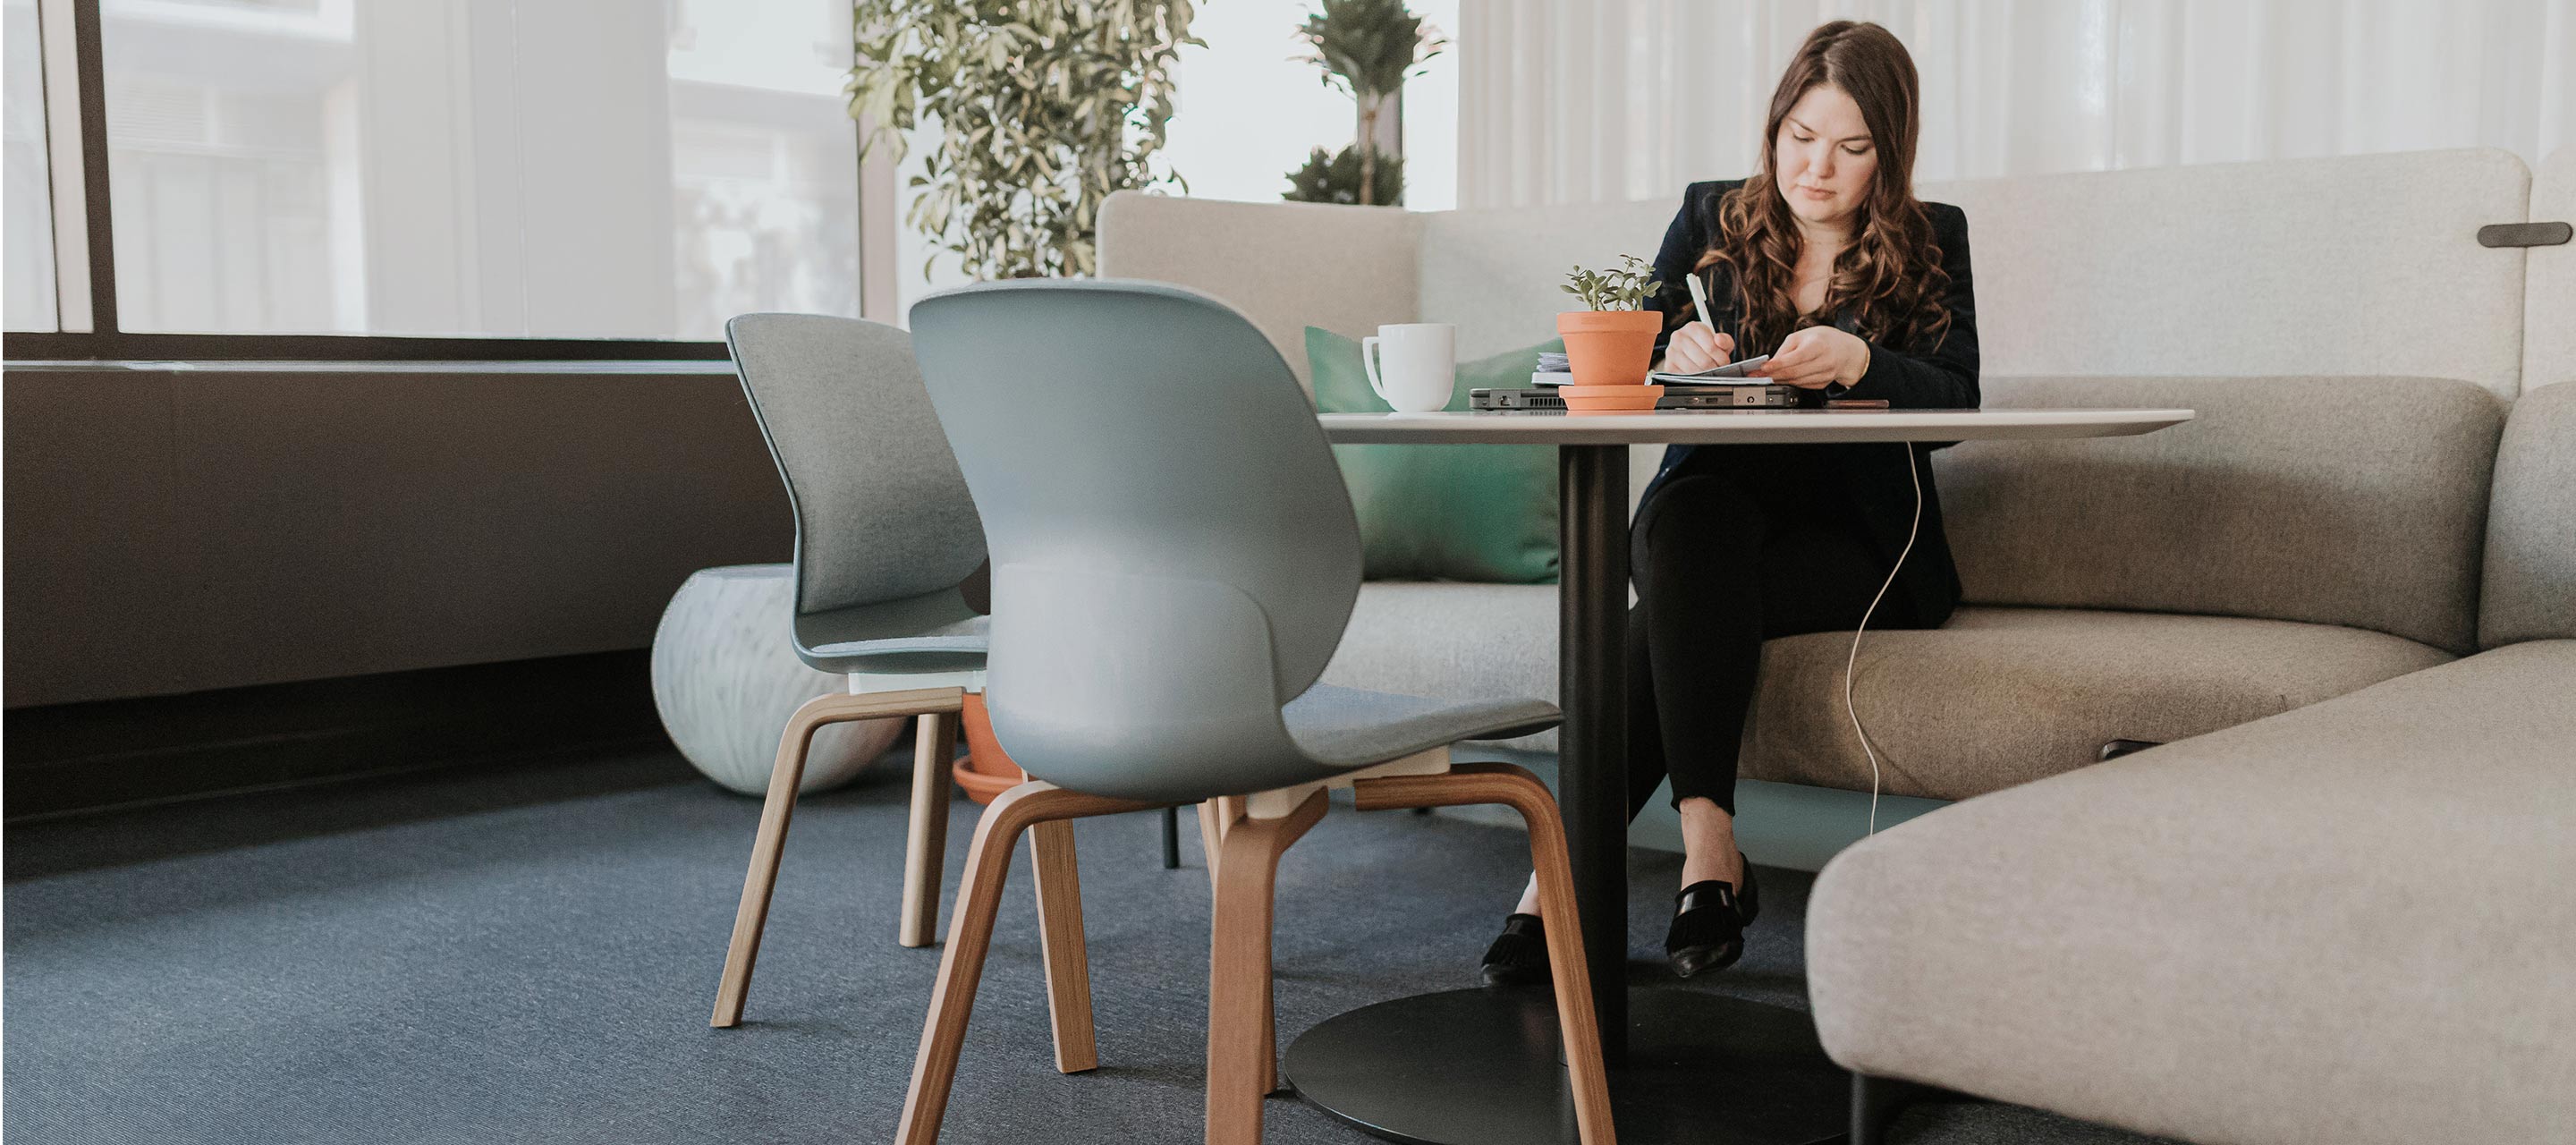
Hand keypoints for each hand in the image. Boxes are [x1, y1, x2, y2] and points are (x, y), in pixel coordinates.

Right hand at [1660, 323, 1734, 373]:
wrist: (1688, 351)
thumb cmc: (1705, 345)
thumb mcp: (1719, 340)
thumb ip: (1725, 340)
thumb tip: (1719, 340)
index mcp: (1692, 327)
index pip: (1711, 348)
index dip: (1722, 358)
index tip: (1723, 360)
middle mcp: (1679, 337)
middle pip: (1704, 361)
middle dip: (1715, 368)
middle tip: (1717, 367)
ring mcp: (1671, 352)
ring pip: (1695, 371)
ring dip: (1706, 374)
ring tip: (1708, 370)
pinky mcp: (1668, 366)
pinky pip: (1686, 378)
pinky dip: (1695, 379)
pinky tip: (1697, 373)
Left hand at [1752, 326, 1868, 389]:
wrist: (1845, 350)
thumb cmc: (1821, 340)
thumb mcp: (1801, 336)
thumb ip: (1785, 349)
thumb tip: (1770, 364)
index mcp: (1818, 345)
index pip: (1794, 359)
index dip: (1776, 365)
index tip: (1762, 368)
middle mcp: (1825, 361)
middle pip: (1794, 373)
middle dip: (1773, 375)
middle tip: (1759, 375)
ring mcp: (1826, 374)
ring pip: (1796, 382)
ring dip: (1780, 380)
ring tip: (1768, 376)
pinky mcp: (1824, 383)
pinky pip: (1802, 386)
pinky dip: (1790, 382)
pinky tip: (1784, 378)